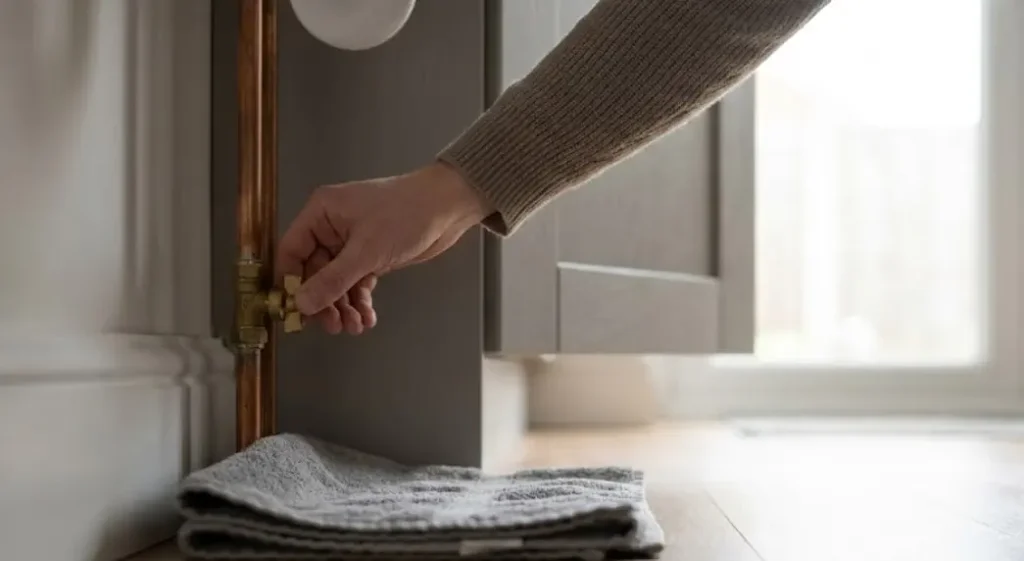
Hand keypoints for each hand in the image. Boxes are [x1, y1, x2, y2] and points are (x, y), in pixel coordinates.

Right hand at [276, 162, 491, 333]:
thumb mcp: (366, 251)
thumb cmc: (406, 215)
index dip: (291, 283)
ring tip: (356, 327)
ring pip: (337, 282)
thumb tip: (301, 304)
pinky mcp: (372, 255)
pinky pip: (357, 282)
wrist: (448, 207)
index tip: (296, 313)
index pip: (291, 251)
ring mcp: (352, 242)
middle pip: (314, 272)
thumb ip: (332, 280)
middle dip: (325, 302)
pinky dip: (360, 300)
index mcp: (321, 213)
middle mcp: (332, 227)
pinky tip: (368, 317)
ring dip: (344, 306)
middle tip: (334, 327)